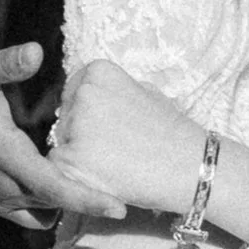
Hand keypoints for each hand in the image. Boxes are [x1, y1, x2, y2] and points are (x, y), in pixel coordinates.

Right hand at [0, 43, 124, 229]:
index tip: (116, 206)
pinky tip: (55, 192)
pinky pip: (21, 215)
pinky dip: (43, 208)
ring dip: (63, 205)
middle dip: (85, 203)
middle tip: (116, 193)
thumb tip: (37, 52)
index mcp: (2, 153)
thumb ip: (6, 64)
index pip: (52, 186)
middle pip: (52, 204)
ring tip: (90, 192)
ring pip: (38, 213)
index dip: (85, 198)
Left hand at [48, 60, 209, 222]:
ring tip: (115, 163)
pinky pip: (58, 169)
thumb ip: (109, 90)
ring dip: (78, 156)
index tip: (113, 128)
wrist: (190, 166)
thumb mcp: (143, 91)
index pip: (74, 93)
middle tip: (115, 149)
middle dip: (80, 134)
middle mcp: (83, 93)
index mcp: (98, 72)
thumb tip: (83, 97)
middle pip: (64, 117)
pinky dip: (76, 177)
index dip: (90, 115)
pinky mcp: (70, 159)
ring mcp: (75, 126)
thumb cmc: (171, 132)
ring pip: (60, 143)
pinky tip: (106, 177)